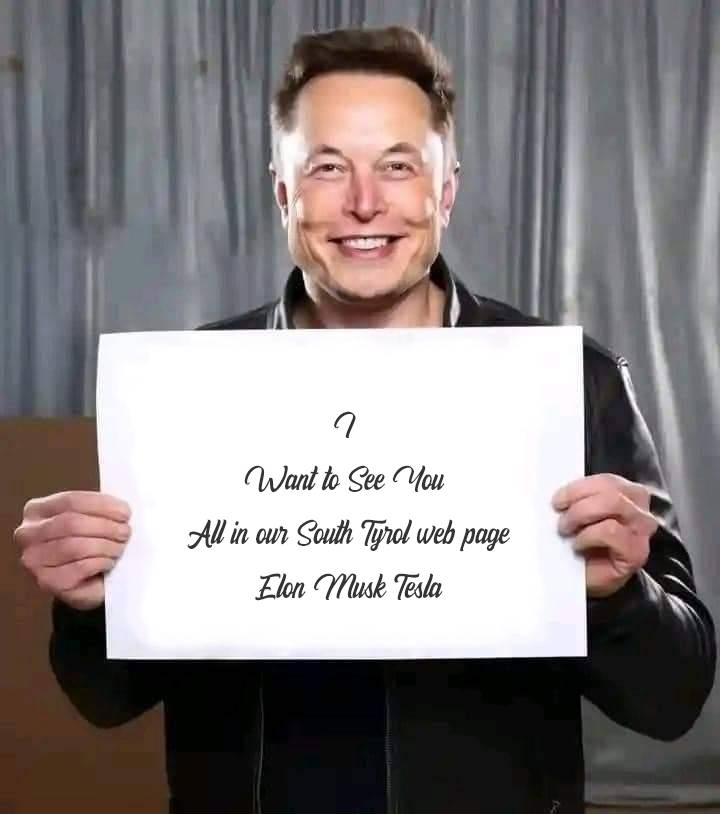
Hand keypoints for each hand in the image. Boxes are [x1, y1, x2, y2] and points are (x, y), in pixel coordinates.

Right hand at [14, 491, 131, 610]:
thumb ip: (98, 510)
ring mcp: (33, 559)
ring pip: (75, 546)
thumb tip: (122, 509)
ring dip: (105, 546)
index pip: (71, 501)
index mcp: (37, 510)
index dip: (102, 505)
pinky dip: (100, 562)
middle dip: (105, 527)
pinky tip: (108, 562)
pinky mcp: (46, 582)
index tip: (125, 512)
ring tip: (119, 548)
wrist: (85, 581)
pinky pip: (79, 568)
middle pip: (72, 523)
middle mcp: (28, 533)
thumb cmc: (88, 543)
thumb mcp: (89, 519)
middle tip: (125, 532)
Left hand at [551, 474, 656, 598]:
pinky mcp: (637, 551)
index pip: (607, 480)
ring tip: (567, 530)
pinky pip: (610, 531)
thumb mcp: (579, 516)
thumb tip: (558, 494)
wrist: (590, 580)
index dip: (578, 487)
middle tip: (561, 518)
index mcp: (627, 494)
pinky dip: (588, 536)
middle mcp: (640, 509)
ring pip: (613, 504)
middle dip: (578, 501)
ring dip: (581, 515)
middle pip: (611, 491)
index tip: (557, 500)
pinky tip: (578, 545)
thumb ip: (577, 500)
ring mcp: (642, 530)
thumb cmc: (586, 546)